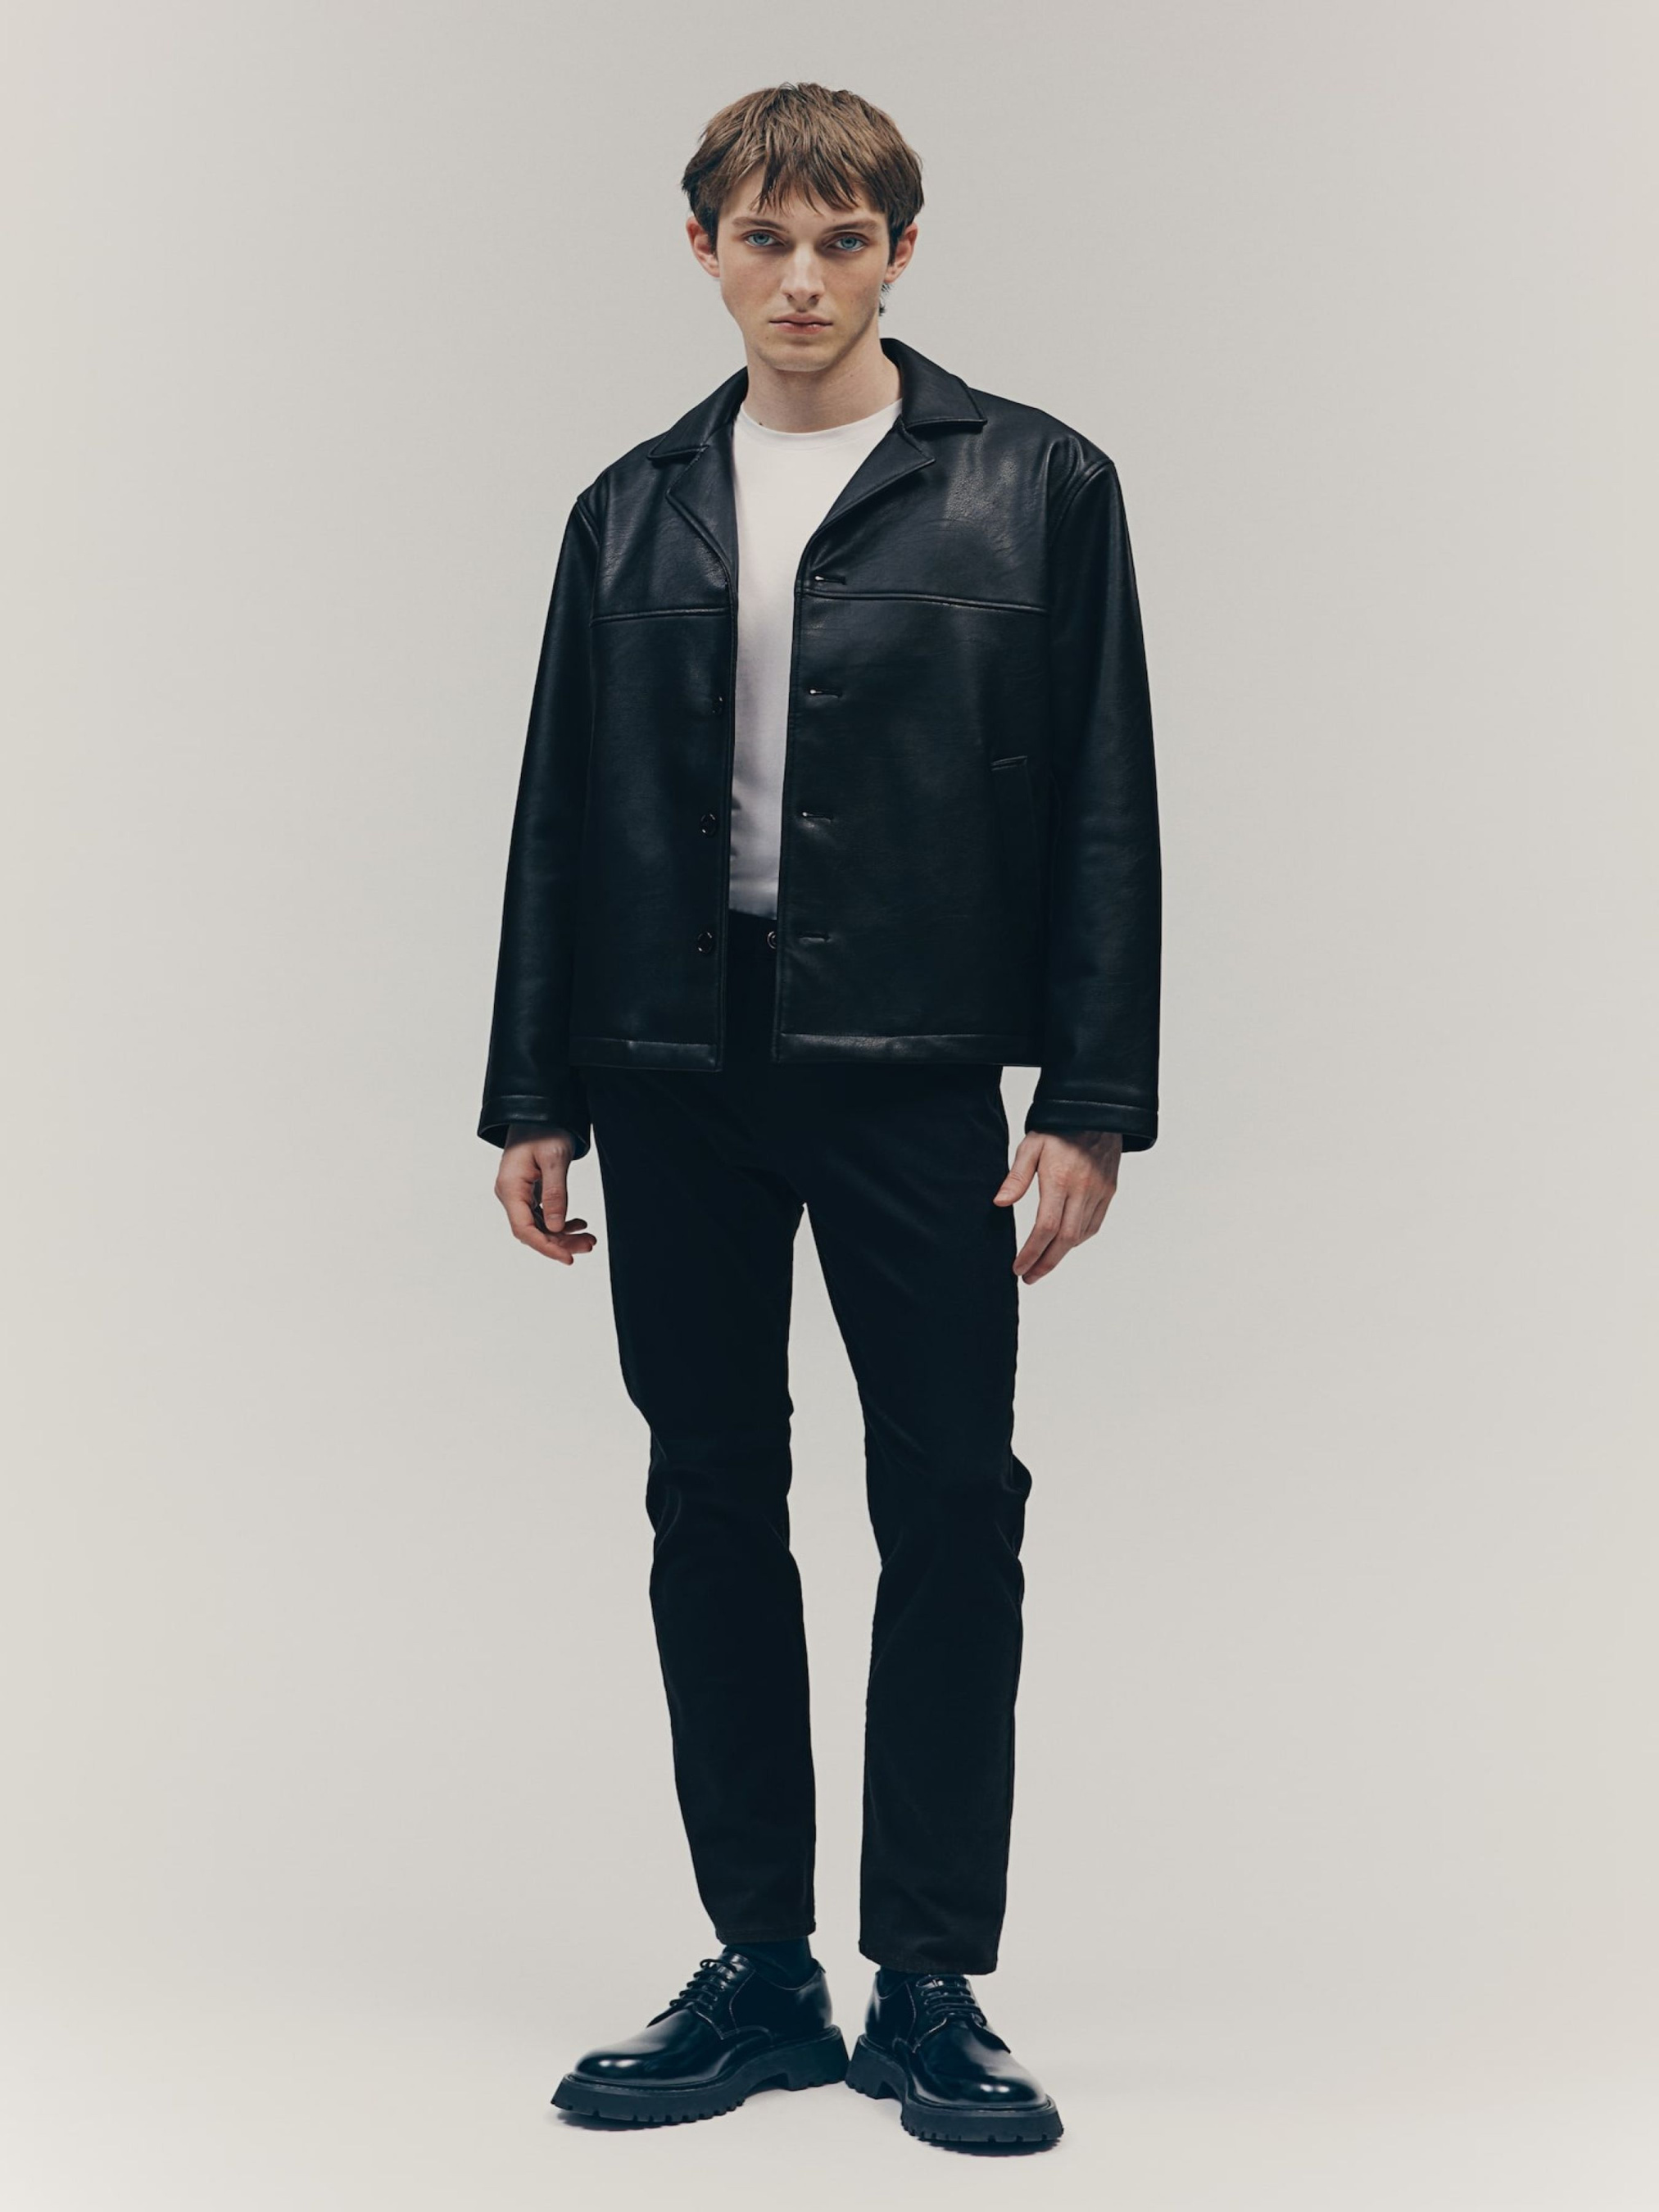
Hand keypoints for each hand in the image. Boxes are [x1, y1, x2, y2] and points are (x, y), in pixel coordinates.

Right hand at [495, 1123, 598, 1264]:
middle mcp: (510, 1194)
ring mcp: (518, 1193)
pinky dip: (560, 1222)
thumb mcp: (555, 1159)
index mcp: (510, 1187)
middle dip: (560, 1242)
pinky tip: (578, 1224)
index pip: (524, 1229)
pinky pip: (542, 1214)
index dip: (546, 1247)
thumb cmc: (545, 1129)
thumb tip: (557, 1227)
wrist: (541, 1111)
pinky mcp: (529, 1191)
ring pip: (539, 1225)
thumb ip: (555, 1193)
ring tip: (589, 1238)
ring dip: (563, 1234)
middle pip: (533, 1231)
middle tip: (589, 1245)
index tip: (567, 1258)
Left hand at [993, 1130, 1122, 1282]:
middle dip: (1045, 1263)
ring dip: (1061, 1254)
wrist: (1096, 1110)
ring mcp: (1099, 1193)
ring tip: (1042, 1263)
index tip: (1017, 1268)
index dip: (1031, 1253)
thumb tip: (999, 1203)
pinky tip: (1064, 1244)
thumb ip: (1016, 1177)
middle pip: (1065, 1240)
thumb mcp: (1031, 1145)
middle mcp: (1083, 1191)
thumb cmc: (1059, 1126)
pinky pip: (1094, 1225)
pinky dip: (1078, 1240)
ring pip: (1080, 1236)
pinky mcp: (1109, 1192)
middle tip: (1029, 1277)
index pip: (1044, 1228)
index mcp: (1060, 1180)